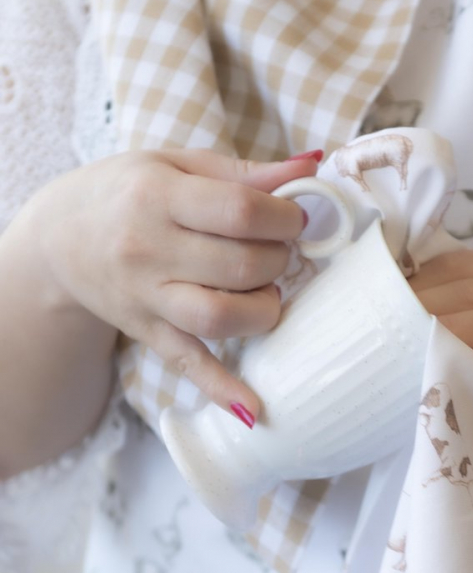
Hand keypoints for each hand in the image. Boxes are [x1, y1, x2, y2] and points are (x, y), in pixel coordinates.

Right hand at [31, 148, 318, 423]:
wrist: (60, 237)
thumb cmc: (127, 192)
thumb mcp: (177, 165)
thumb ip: (244, 171)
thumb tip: (312, 166)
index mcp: (159, 196)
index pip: (240, 211)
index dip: (283, 218)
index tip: (293, 219)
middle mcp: (148, 249)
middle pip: (238, 266)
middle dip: (278, 260)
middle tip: (279, 251)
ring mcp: (146, 297)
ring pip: (219, 317)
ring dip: (263, 309)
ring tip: (266, 293)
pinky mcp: (146, 332)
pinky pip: (187, 364)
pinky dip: (221, 387)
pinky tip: (252, 407)